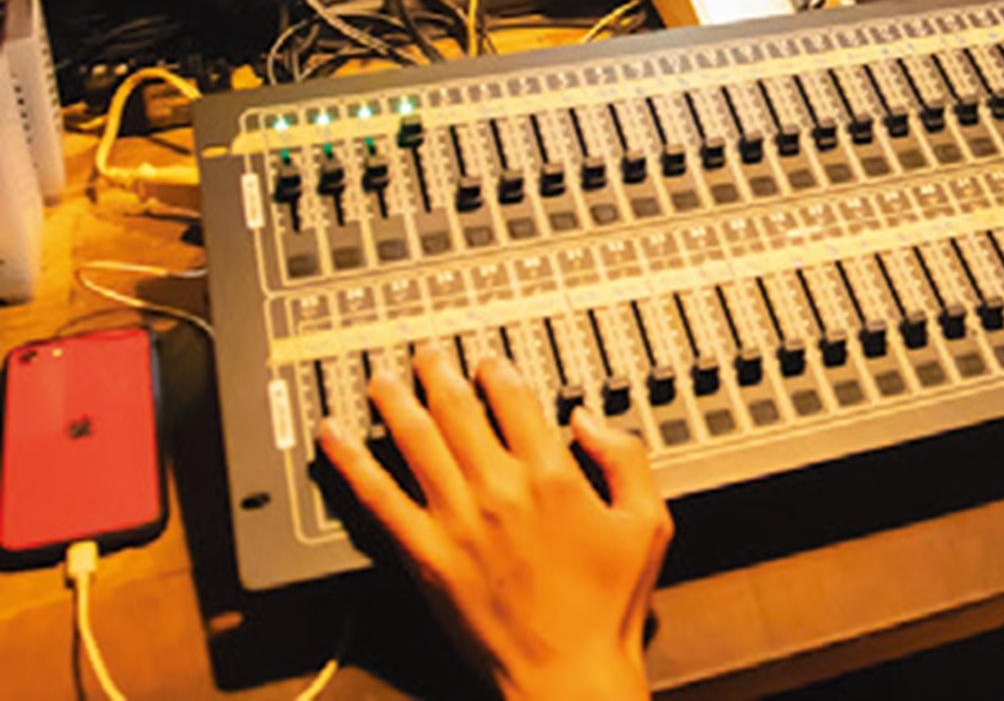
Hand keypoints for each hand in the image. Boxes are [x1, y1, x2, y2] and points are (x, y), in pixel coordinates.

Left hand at [319, 346, 671, 699]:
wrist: (568, 674)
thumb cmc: (609, 608)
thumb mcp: (649, 523)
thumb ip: (625, 458)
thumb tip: (589, 419)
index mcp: (552, 475)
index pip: (514, 399)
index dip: (496, 371)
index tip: (487, 362)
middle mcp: (499, 489)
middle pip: (457, 409)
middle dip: (438, 372)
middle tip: (425, 355)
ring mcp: (456, 521)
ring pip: (415, 440)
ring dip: (394, 400)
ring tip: (380, 378)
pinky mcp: (425, 556)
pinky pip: (378, 497)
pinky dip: (352, 461)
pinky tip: (334, 437)